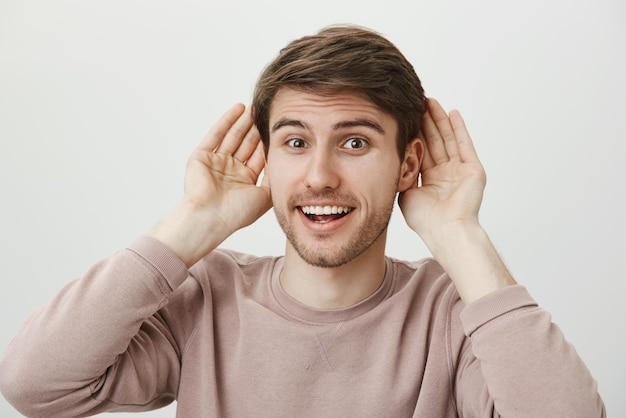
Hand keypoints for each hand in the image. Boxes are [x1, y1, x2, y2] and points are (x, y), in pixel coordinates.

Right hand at [149, 103, 271, 265]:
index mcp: (244, 181)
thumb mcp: (265, 195)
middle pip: (246, 143)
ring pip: (232, 137)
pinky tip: (238, 108)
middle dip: (256, 127)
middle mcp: (230, 171)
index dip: (267, 141)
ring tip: (254, 106)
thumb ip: (274, 177)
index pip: (258, 155)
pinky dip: (226, 121)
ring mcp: (215, 163)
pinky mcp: (201, 157)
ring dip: (243, 121)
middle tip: (266, 110)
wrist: (210, 218)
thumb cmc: (237, 213)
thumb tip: (284, 159)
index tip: (278, 127)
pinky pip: (215, 135)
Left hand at [399, 98, 485, 241]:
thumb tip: (394, 158)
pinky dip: (459, 129)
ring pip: (448, 140)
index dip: (415, 134)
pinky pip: (464, 144)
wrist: (446, 230)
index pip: (422, 151)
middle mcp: (446, 175)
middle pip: (435, 142)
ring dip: (440, 121)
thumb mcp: (406, 192)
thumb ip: (403, 174)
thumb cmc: (425, 220)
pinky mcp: (473, 170)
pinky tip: (453, 114)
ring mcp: (460, 171)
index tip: (407, 117)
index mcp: (430, 181)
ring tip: (432, 102)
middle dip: (426, 122)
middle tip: (418, 102)